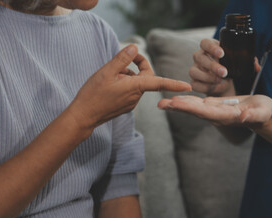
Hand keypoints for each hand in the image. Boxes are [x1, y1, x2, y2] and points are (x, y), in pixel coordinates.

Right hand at [68, 44, 191, 130]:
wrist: (83, 116)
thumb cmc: (93, 94)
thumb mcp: (106, 72)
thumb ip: (122, 59)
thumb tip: (135, 48)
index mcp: (135, 87)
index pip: (159, 83)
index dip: (174, 83)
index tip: (188, 86)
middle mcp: (136, 97)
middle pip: (146, 77)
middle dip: (138, 66)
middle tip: (122, 60)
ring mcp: (131, 103)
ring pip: (137, 83)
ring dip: (128, 75)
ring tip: (110, 75)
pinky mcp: (125, 106)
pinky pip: (131, 91)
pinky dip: (124, 83)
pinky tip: (110, 84)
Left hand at [158, 94, 271, 128]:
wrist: (262, 114)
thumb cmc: (263, 112)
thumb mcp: (262, 112)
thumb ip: (253, 115)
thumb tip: (243, 117)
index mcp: (225, 116)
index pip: (204, 112)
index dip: (190, 108)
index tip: (177, 104)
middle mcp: (216, 115)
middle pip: (194, 111)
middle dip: (178, 107)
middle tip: (161, 104)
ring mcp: (213, 111)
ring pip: (193, 107)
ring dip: (178, 105)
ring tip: (162, 103)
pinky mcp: (214, 105)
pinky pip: (196, 104)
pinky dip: (185, 101)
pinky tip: (174, 100)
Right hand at [190, 38, 259, 95]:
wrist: (224, 84)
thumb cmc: (229, 68)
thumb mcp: (238, 62)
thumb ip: (248, 61)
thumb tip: (257, 66)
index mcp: (210, 48)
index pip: (205, 43)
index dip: (211, 47)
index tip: (221, 53)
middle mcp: (200, 57)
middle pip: (199, 57)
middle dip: (212, 65)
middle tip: (224, 72)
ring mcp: (195, 69)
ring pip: (193, 71)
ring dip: (207, 77)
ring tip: (219, 81)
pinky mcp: (194, 81)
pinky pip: (194, 84)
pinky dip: (205, 87)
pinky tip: (215, 87)